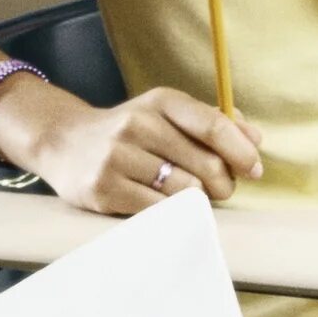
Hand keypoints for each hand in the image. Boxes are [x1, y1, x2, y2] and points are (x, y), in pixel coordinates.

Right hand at [0, 78, 260, 213]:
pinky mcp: (103, 188)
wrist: (62, 142)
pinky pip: (158, 211)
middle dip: (223, 184)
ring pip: (185, 192)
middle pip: (206, 165)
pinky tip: (166, 207)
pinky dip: (172, 214)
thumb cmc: (128, 132)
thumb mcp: (165, 115)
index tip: (254, 170)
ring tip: (186, 196)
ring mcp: (117, 157)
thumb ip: (211, 123)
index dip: (241, 152)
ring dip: (196, 201)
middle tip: (219, 190)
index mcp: (159, 102)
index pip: (212, 125)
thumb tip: (255, 139)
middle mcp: (137, 124)